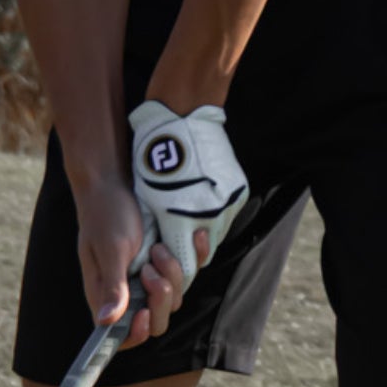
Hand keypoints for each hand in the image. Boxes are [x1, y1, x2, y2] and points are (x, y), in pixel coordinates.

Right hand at [71, 175, 186, 351]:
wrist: (116, 180)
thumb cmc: (106, 214)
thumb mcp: (111, 248)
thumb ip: (113, 285)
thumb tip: (105, 322)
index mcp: (106, 294)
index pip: (121, 334)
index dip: (136, 333)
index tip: (143, 313)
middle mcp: (129, 290)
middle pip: (155, 319)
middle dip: (160, 298)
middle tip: (152, 270)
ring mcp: (149, 276)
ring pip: (175, 295)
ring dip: (173, 273)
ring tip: (159, 247)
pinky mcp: (166, 260)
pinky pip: (188, 271)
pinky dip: (195, 256)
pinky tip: (196, 236)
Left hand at [128, 99, 249, 290]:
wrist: (182, 119)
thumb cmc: (153, 158)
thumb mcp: (147, 197)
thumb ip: (157, 229)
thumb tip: (160, 254)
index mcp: (180, 220)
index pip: (184, 264)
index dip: (175, 266)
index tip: (168, 261)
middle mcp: (208, 216)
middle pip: (203, 253)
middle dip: (190, 251)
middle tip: (178, 239)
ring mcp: (227, 204)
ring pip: (217, 234)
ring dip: (205, 232)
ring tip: (190, 214)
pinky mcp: (239, 191)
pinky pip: (227, 213)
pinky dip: (216, 212)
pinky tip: (203, 198)